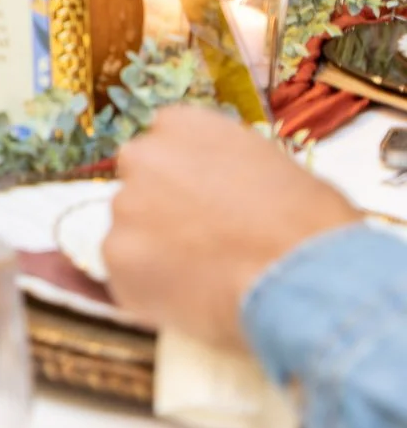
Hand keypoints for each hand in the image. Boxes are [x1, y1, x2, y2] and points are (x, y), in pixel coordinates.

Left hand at [105, 105, 358, 350]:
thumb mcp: (277, 171)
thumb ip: (232, 172)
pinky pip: (129, 276)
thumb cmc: (311, 225)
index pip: (166, 143)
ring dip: (155, 251)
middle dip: (161, 210)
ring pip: (131, 232)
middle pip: (140, 184)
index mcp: (182, 125)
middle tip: (199, 242)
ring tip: (205, 279)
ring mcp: (124, 207)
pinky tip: (193, 302)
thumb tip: (229, 196)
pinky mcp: (116, 258)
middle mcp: (142, 157)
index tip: (206, 202)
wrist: (302, 279)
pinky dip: (152, 291)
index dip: (187, 178)